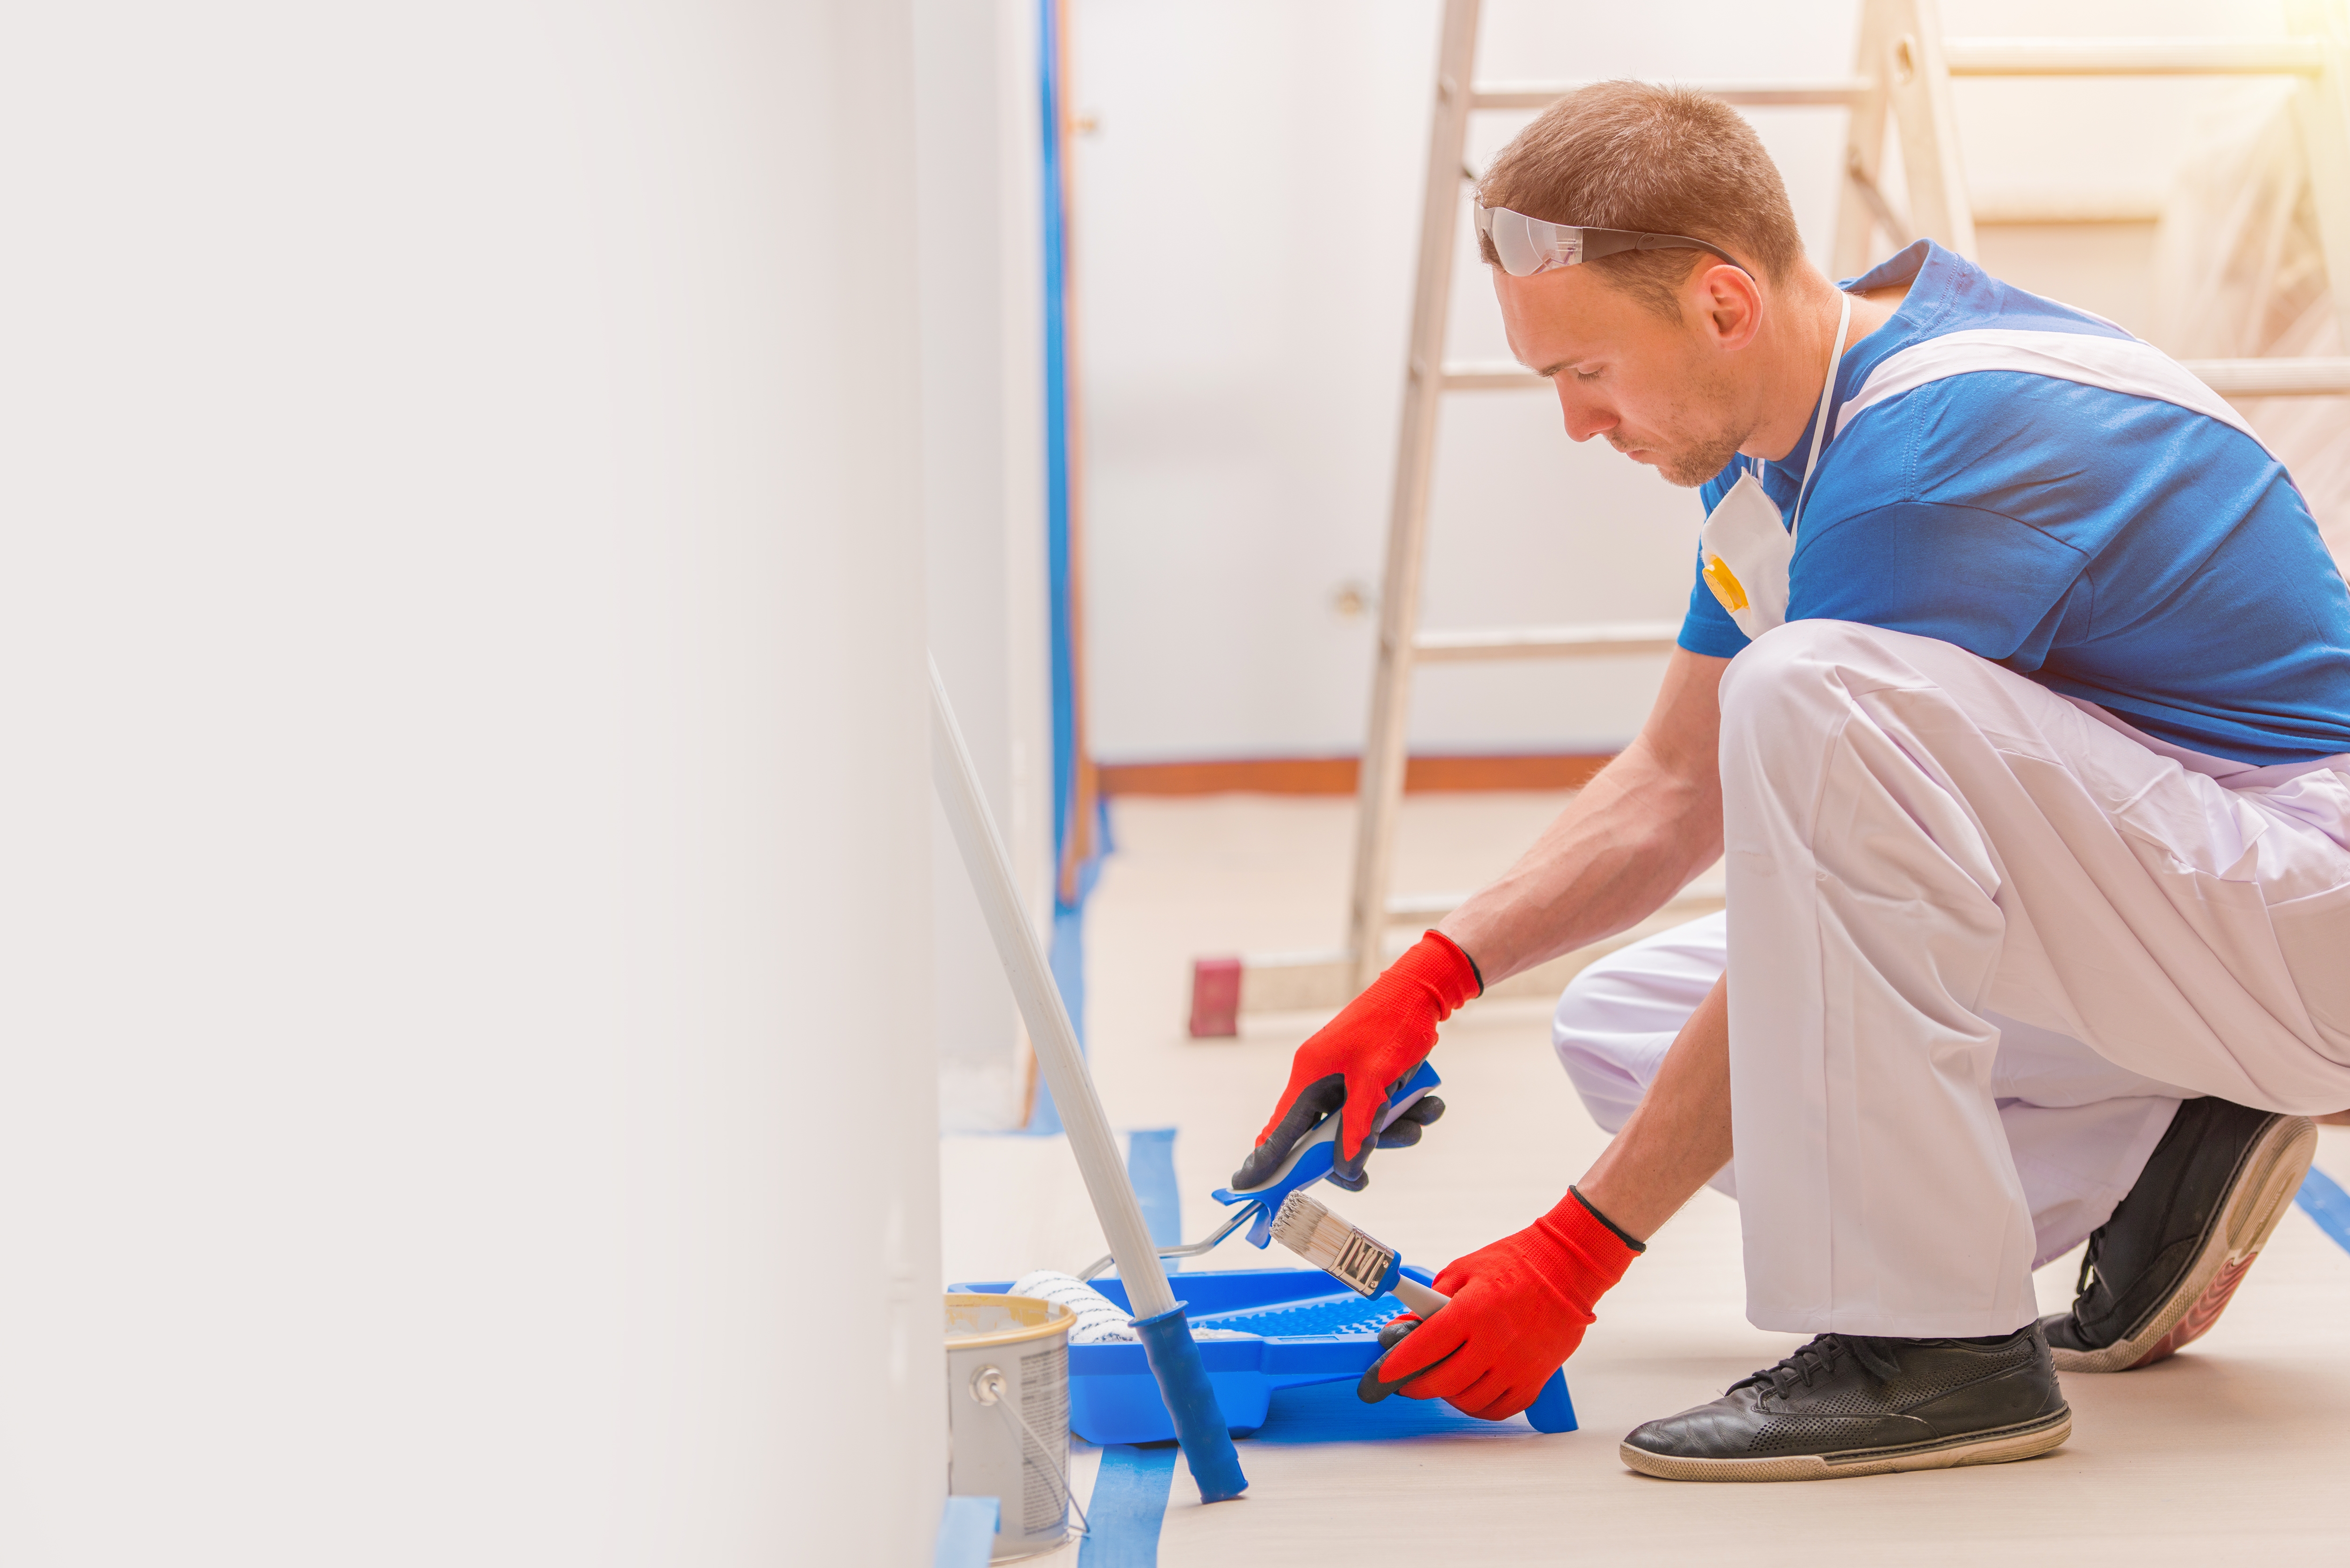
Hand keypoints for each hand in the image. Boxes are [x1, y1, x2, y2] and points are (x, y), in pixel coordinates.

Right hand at [1231, 931, 1477, 1191]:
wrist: (1422, 989)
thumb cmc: (1393, 1026)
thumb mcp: (1376, 1082)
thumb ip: (1359, 1128)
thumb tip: (1346, 1172)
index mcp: (1309, 1076)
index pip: (1279, 1129)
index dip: (1264, 1160)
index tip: (1243, 1187)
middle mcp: (1320, 1078)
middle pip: (1324, 1135)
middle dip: (1353, 1152)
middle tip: (1363, 1180)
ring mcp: (1343, 1077)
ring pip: (1357, 1124)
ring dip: (1390, 1130)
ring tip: (1420, 1121)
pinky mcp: (1365, 1075)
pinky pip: (1377, 1107)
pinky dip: (1402, 1111)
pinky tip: (1428, 1104)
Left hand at [1377, 1191, 1637, 1419]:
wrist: (1567, 1268)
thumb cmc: (1516, 1263)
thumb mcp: (1463, 1270)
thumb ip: (1431, 1301)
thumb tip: (1405, 1327)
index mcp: (1473, 1311)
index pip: (1424, 1348)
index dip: (1397, 1365)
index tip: (1382, 1374)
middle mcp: (1496, 1343)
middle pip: (1444, 1383)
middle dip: (1418, 1385)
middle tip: (1407, 1381)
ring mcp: (1518, 1365)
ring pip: (1470, 1400)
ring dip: (1449, 1396)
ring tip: (1442, 1381)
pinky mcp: (1536, 1378)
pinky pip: (1500, 1409)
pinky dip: (1479, 1406)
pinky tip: (1470, 1392)